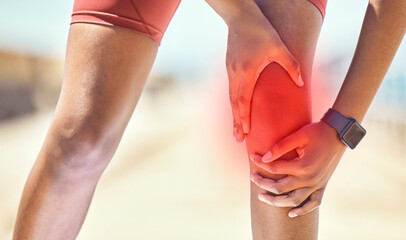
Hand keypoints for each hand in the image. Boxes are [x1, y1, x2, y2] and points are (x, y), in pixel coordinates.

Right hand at [226, 14, 302, 141]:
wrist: (241, 17)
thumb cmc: (261, 31)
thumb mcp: (279, 47)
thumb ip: (291, 66)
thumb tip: (300, 84)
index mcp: (247, 72)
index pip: (243, 100)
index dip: (244, 117)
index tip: (246, 132)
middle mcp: (236, 74)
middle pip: (234, 104)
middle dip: (236, 122)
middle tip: (237, 138)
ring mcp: (230, 70)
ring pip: (231, 97)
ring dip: (233, 114)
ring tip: (236, 128)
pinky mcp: (230, 66)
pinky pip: (231, 89)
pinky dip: (233, 102)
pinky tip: (236, 108)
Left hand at [249, 121, 346, 217]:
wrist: (338, 134)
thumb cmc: (317, 132)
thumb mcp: (298, 135)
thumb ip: (280, 147)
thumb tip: (264, 158)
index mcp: (302, 166)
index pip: (275, 169)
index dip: (261, 163)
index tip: (252, 157)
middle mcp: (310, 179)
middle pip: (280, 188)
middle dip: (263, 184)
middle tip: (252, 178)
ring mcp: (317, 184)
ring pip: (293, 201)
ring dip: (276, 202)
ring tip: (262, 197)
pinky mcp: (322, 186)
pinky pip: (313, 203)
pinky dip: (302, 210)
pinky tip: (290, 213)